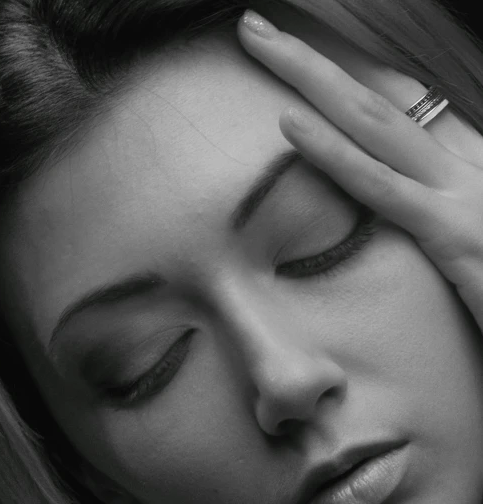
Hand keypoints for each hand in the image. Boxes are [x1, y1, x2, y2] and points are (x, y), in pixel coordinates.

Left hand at [237, 11, 482, 329]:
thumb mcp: (464, 257)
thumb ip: (428, 226)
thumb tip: (393, 212)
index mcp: (461, 177)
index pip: (391, 120)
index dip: (339, 87)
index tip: (293, 64)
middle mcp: (462, 172)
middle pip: (375, 104)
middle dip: (313, 63)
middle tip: (256, 30)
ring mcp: (460, 196)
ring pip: (375, 125)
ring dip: (313, 79)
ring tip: (259, 42)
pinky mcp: (455, 232)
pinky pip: (383, 189)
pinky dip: (334, 154)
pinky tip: (290, 124)